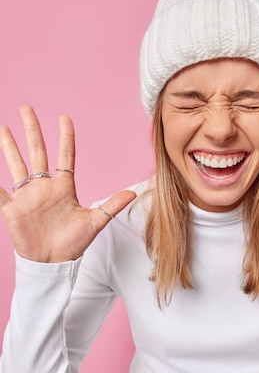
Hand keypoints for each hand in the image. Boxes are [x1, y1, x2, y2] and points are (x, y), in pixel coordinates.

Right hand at [0, 105, 136, 262]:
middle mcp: (44, 187)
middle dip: (32, 130)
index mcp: (64, 187)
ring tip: (3, 127)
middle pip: (37, 151)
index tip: (64, 118)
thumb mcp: (94, 223)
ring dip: (9, 146)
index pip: (64, 156)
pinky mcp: (13, 208)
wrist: (53, 264)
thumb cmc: (73, 244)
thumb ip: (111, 206)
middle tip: (26, 108)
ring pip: (16, 164)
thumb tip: (133, 194)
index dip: (65, 138)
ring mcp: (27, 196)